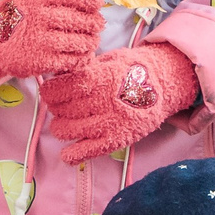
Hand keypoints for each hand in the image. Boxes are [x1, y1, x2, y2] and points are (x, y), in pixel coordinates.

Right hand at [0, 0, 104, 79]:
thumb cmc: (20, 16)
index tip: (97, 3)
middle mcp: (39, 17)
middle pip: (81, 20)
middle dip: (95, 23)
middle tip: (98, 24)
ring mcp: (41, 41)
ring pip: (80, 42)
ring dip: (91, 41)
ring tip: (92, 40)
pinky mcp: (42, 61)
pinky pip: (72, 60)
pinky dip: (82, 57)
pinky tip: (82, 53)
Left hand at [44, 44, 199, 162]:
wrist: (164, 85)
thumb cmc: (131, 71)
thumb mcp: (110, 59)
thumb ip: (85, 67)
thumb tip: (57, 74)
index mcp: (102, 77)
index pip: (64, 87)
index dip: (51, 91)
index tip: (50, 91)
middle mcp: (105, 100)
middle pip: (62, 109)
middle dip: (56, 108)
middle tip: (59, 107)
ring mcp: (111, 122)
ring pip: (68, 130)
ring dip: (59, 128)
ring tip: (64, 123)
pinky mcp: (116, 140)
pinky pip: (87, 151)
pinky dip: (72, 155)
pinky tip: (67, 153)